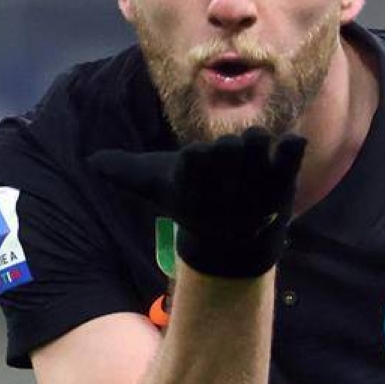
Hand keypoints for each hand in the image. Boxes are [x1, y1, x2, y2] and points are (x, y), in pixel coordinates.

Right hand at [89, 127, 305, 278]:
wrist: (233, 240)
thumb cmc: (191, 202)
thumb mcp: (156, 187)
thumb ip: (124, 171)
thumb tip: (92, 161)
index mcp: (195, 181)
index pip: (197, 157)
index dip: (198, 158)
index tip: (197, 163)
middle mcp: (227, 182)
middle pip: (228, 144)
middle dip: (228, 148)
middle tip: (228, 162)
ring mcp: (258, 180)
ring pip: (257, 143)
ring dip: (255, 144)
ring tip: (253, 155)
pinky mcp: (284, 179)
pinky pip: (291, 155)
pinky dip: (292, 148)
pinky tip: (290, 144)